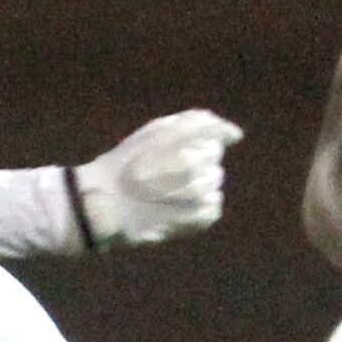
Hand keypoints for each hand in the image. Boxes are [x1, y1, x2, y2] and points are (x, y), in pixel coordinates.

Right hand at [73, 110, 243, 249]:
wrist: (105, 205)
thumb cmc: (129, 164)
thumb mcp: (154, 131)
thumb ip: (194, 123)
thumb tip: (236, 134)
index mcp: (175, 138)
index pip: (213, 130)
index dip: (207, 134)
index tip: (199, 142)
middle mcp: (188, 165)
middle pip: (214, 155)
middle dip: (198, 158)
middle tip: (170, 169)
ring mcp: (194, 194)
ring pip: (215, 180)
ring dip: (199, 181)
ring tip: (172, 187)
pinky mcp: (195, 218)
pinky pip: (214, 206)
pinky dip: (201, 204)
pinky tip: (179, 204)